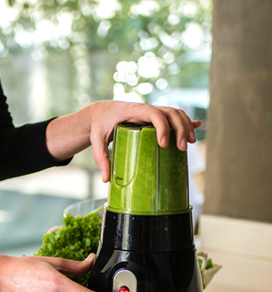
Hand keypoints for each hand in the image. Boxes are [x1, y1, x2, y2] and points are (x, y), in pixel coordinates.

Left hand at [46, 100, 201, 181]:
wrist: (101, 113)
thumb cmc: (99, 125)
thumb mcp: (97, 140)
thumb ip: (101, 157)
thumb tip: (106, 179)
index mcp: (133, 111)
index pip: (154, 113)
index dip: (162, 126)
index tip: (163, 144)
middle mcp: (146, 110)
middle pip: (171, 113)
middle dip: (180, 128)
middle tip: (182, 148)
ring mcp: (152, 113)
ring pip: (176, 113)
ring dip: (186, 126)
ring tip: (190, 144)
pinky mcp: (155, 117)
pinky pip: (174, 117)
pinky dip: (186, 122)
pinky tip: (196, 129)